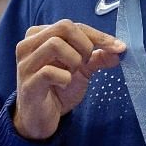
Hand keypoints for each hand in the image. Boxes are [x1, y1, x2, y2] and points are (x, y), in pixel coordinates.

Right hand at [13, 20, 125, 140]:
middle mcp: (28, 45)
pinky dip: (64, 78)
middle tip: (87, 63)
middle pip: (63, 27)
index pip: (72, 25)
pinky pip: (49, 71)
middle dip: (85, 45)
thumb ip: (97, 57)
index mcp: (39, 36)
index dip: (98, 35)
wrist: (40, 119)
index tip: (118, 47)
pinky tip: (63, 85)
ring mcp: (25, 64)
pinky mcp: (28, 83)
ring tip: (72, 74)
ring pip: (55, 44)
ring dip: (74, 60)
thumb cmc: (57, 90)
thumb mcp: (81, 70)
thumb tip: (119, 49)